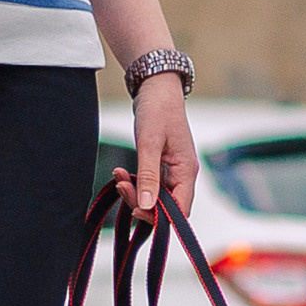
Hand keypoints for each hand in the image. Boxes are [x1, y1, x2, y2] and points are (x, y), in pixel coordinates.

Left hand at [113, 72, 196, 219]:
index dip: (160, 217)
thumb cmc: (157, 110)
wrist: (156, 88)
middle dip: (142, 203)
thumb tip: (147, 206)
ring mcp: (173, 172)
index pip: (180, 211)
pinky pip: (150, 186)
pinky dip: (135, 183)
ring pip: (156, 198)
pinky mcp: (162, 168)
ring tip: (119, 177)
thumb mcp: (149, 143)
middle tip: (121, 187)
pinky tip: (122, 174)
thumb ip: (149, 176)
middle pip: (167, 208)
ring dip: (135, 193)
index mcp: (187, 172)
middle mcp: (183, 176)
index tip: (136, 209)